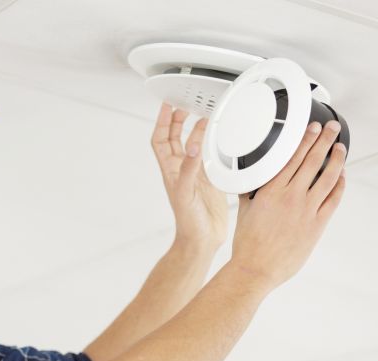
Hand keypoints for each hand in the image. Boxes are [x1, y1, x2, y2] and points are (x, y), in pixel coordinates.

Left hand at [150, 102, 227, 250]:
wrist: (202, 239)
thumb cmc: (188, 222)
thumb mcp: (186, 192)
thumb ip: (189, 169)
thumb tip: (193, 147)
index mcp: (170, 171)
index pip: (160, 140)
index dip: (161, 122)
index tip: (167, 105)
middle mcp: (180, 170)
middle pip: (174, 138)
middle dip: (177, 120)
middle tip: (184, 104)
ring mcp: (194, 174)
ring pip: (192, 145)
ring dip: (195, 130)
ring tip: (202, 115)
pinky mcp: (208, 180)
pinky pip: (207, 156)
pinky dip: (210, 144)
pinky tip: (217, 138)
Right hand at [231, 120, 346, 290]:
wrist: (256, 268)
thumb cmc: (247, 244)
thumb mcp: (244, 212)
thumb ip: (251, 194)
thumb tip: (249, 184)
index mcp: (270, 192)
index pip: (292, 158)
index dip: (305, 140)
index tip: (312, 129)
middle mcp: (291, 197)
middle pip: (312, 161)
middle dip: (324, 141)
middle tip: (331, 128)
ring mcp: (306, 210)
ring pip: (328, 177)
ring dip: (336, 159)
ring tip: (340, 148)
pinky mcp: (317, 224)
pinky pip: (333, 199)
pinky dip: (339, 186)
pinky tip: (341, 177)